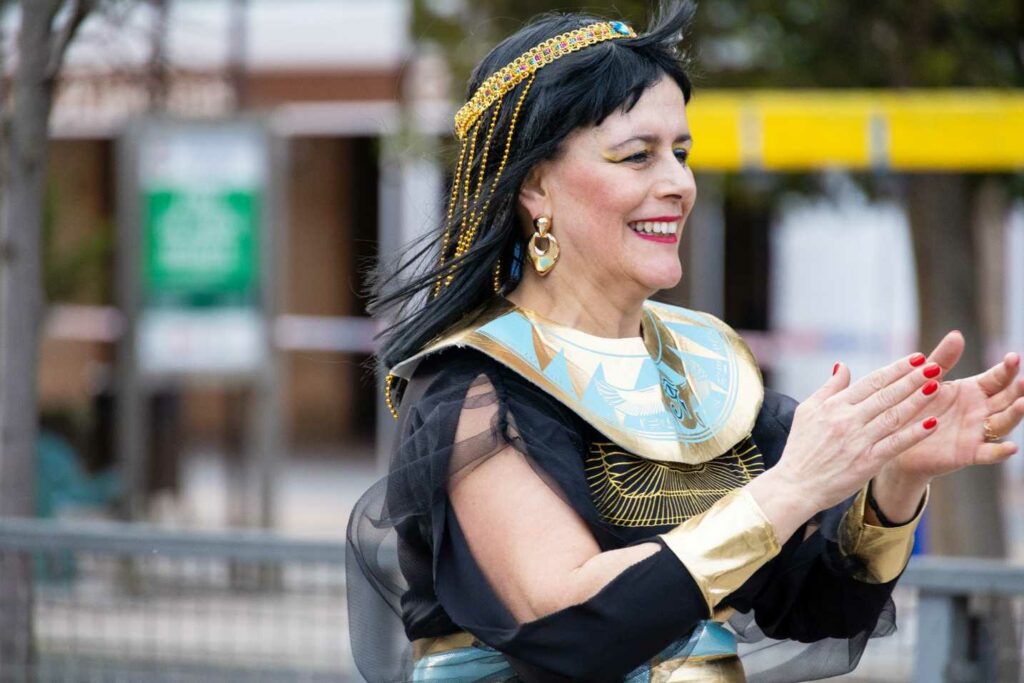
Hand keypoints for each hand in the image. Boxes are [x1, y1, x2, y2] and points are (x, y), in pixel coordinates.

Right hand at [770, 353, 942, 516]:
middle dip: (912, 378)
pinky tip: (932, 423)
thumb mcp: (806, 411)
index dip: (896, 369)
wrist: (795, 485)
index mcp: (834, 406)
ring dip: (917, 400)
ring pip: (893, 415)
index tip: (915, 358)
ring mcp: (858, 441)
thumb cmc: (800, 448)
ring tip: (937, 385)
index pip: (871, 382)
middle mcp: (847, 420)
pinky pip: (895, 444)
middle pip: (886, 394)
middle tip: (935, 365)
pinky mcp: (867, 462)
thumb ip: (828, 388)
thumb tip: (842, 366)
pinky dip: (914, 433)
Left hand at [882, 331, 1022, 483]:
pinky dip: (1000, 451)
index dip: (1006, 369)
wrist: (898, 438)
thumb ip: (943, 360)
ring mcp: (977, 432)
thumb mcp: (929, 380)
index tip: (1013, 357)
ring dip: (1014, 414)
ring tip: (1023, 403)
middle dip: (1018, 390)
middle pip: (1006, 399)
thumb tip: (957, 334)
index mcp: (975, 391)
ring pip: (1003, 423)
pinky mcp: (968, 453)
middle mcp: (982, 411)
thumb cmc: (917, 405)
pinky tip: (1012, 447)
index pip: (997, 378)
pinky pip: (988, 453)